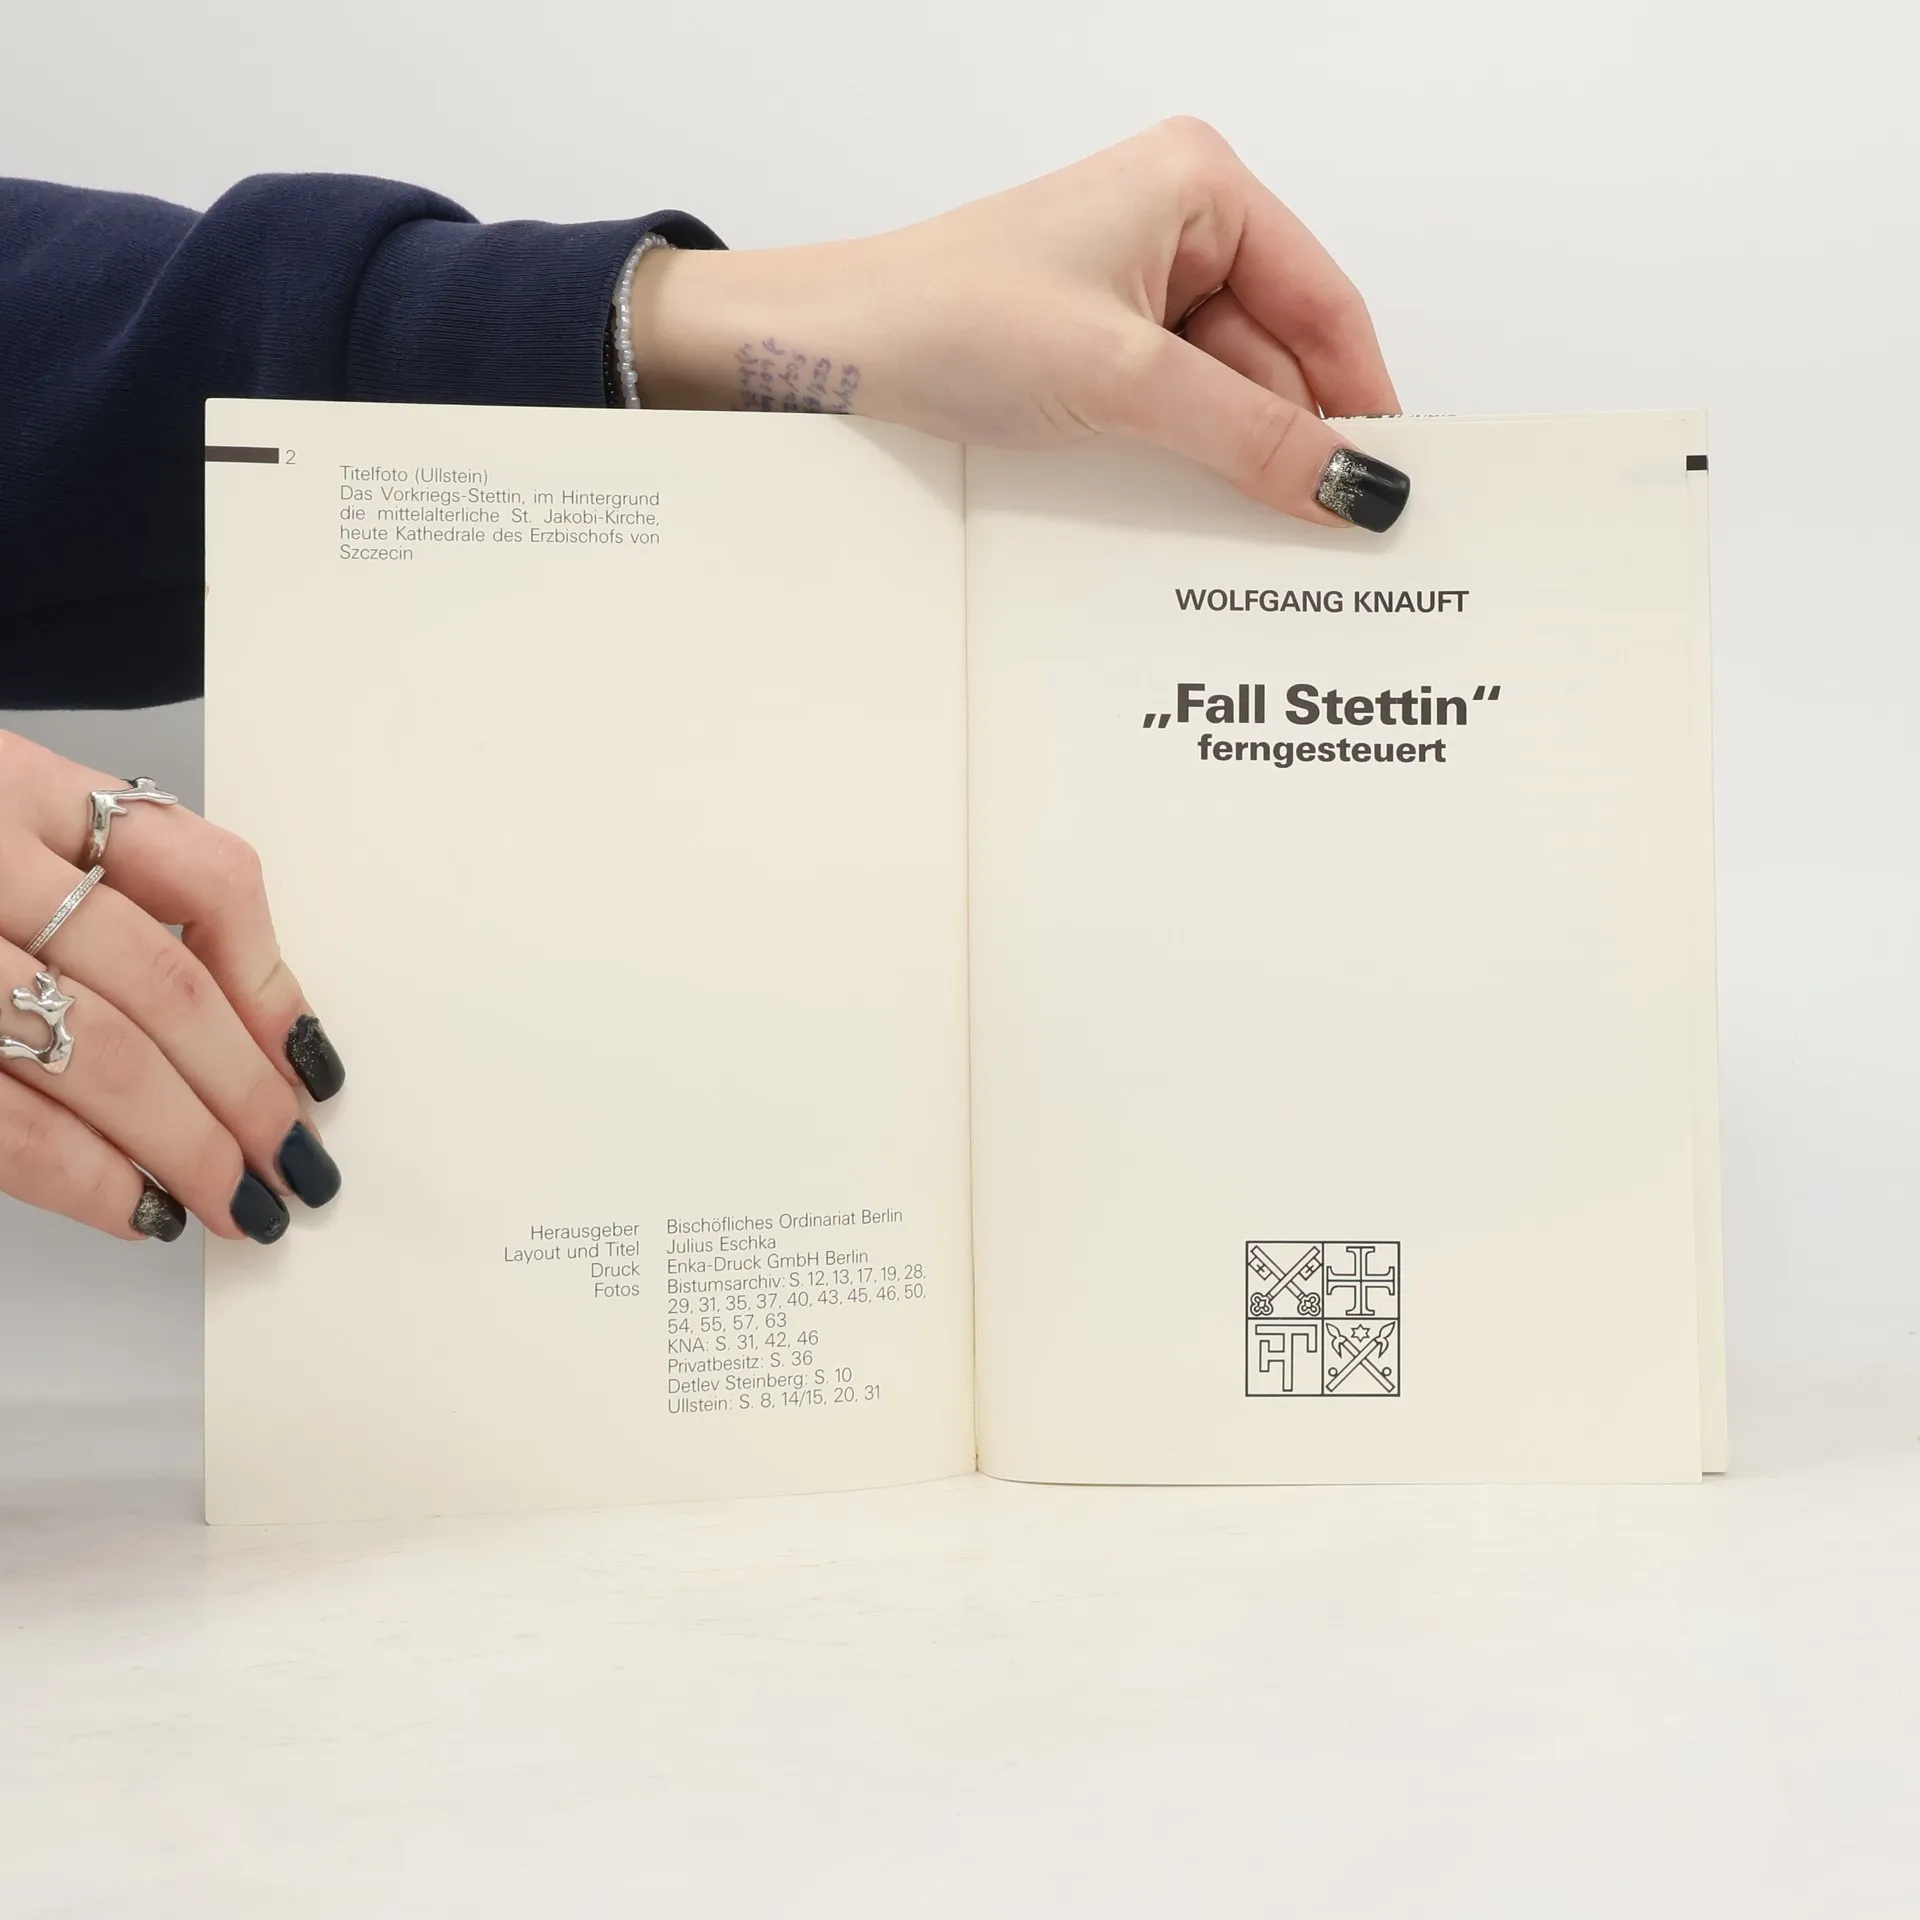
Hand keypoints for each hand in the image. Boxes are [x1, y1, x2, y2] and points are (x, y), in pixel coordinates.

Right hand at [0, 732, 343, 1245]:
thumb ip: (97, 880)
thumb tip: (248, 1028)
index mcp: (19, 784)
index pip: (203, 875)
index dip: (274, 984)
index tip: (314, 1066)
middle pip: (159, 983)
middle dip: (245, 1092)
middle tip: (296, 1162)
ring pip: (98, 1053)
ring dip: (189, 1146)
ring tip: (245, 1203)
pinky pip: (7, 1122)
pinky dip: (88, 1178)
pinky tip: (143, 1211)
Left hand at [631, 117, 1407, 529]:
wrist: (827, 357)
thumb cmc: (945, 319)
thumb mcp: (1125, 383)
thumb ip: (1251, 436)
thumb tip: (1355, 484)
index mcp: (1200, 186)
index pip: (1324, 302)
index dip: (1362, 397)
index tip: (1391, 484)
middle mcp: (1174, 227)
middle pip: (1280, 354)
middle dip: (1297, 441)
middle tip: (1334, 537)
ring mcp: (1131, 291)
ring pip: (1227, 392)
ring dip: (1237, 462)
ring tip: (1260, 538)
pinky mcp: (1094, 349)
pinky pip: (1174, 411)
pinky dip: (1188, 462)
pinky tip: (1195, 514)